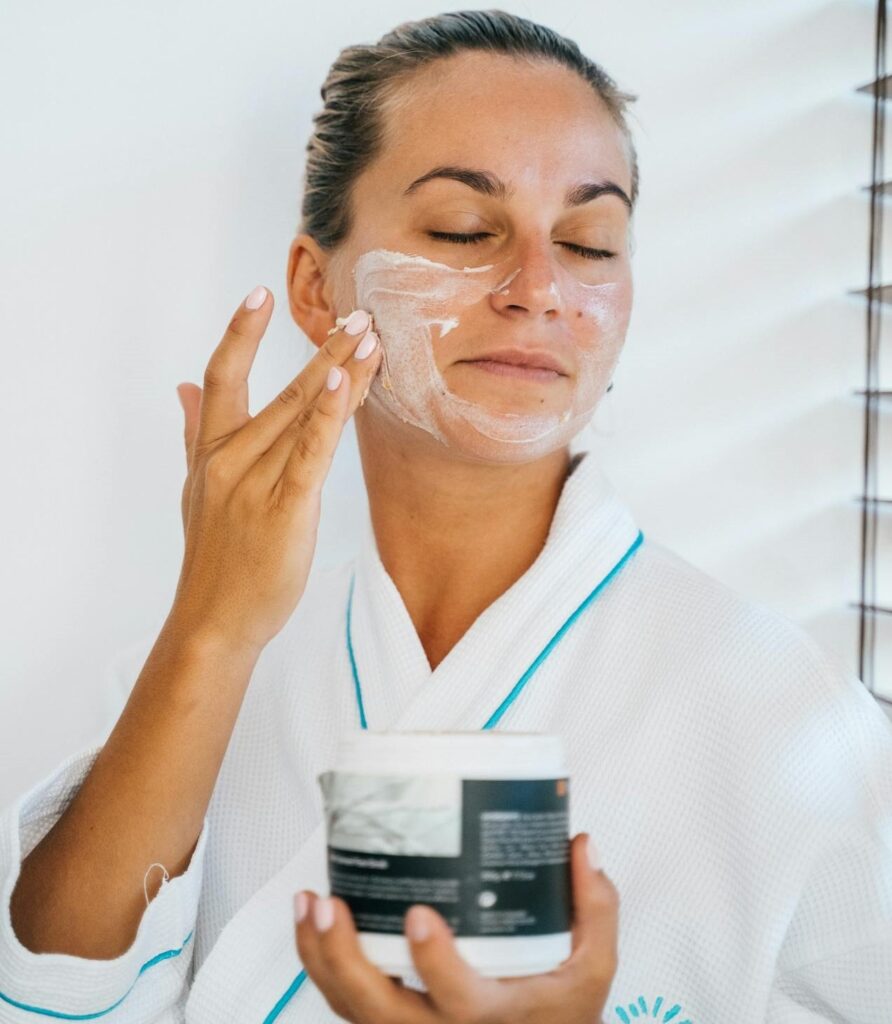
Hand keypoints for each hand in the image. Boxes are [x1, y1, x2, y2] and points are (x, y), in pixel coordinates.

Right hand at [170, 288, 381, 655]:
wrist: (213, 621)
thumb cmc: (213, 558)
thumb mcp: (194, 490)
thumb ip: (193, 434)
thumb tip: (182, 387)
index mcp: (210, 452)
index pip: (222, 377)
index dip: (238, 333)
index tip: (259, 294)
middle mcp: (231, 460)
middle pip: (281, 390)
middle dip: (324, 349)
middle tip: (359, 315)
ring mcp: (255, 483)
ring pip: (303, 415)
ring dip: (340, 373)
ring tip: (370, 338)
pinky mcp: (285, 509)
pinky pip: (310, 453)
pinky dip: (327, 415)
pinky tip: (343, 382)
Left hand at [294, 833, 617, 1022]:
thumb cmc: (562, 1014)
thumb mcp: (594, 967)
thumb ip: (596, 907)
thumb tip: (582, 845)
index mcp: (493, 1016)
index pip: (457, 999)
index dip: (434, 963)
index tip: (419, 916)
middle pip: (380, 1011)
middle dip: (345, 959)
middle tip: (331, 904)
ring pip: (352, 1010)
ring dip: (320, 959)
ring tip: (310, 902)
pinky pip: (347, 1006)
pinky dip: (322, 967)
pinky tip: (313, 921)